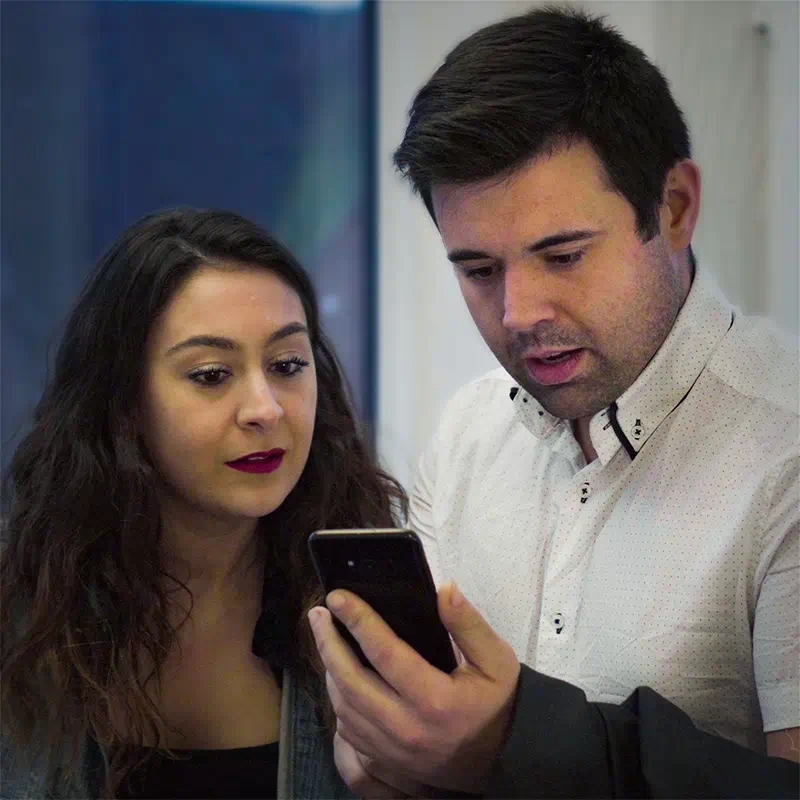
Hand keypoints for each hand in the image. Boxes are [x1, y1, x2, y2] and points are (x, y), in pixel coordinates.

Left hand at [308, 581, 519, 793]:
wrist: (505, 759)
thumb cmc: (499, 704)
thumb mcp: (496, 659)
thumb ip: (468, 623)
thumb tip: (444, 589)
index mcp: (435, 700)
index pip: (384, 652)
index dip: (357, 620)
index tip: (338, 596)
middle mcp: (408, 728)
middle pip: (350, 681)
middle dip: (328, 642)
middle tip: (318, 613)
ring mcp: (394, 749)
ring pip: (344, 708)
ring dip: (329, 670)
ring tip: (326, 638)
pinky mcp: (388, 760)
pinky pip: (349, 731)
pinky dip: (338, 700)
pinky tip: (338, 676)